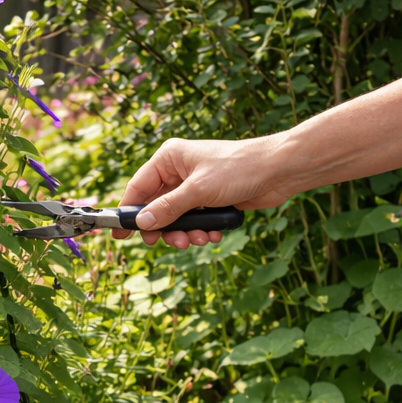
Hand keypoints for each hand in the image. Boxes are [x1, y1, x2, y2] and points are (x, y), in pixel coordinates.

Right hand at [114, 136, 295, 248]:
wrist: (281, 170)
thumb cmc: (239, 169)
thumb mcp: (198, 191)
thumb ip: (167, 209)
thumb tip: (141, 224)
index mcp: (168, 159)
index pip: (138, 188)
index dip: (128, 212)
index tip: (120, 235)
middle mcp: (178, 171)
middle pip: (156, 207)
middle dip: (164, 228)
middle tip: (169, 243)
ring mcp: (194, 186)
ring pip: (176, 217)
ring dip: (185, 232)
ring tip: (199, 239)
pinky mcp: (210, 199)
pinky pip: (195, 220)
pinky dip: (200, 230)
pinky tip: (213, 234)